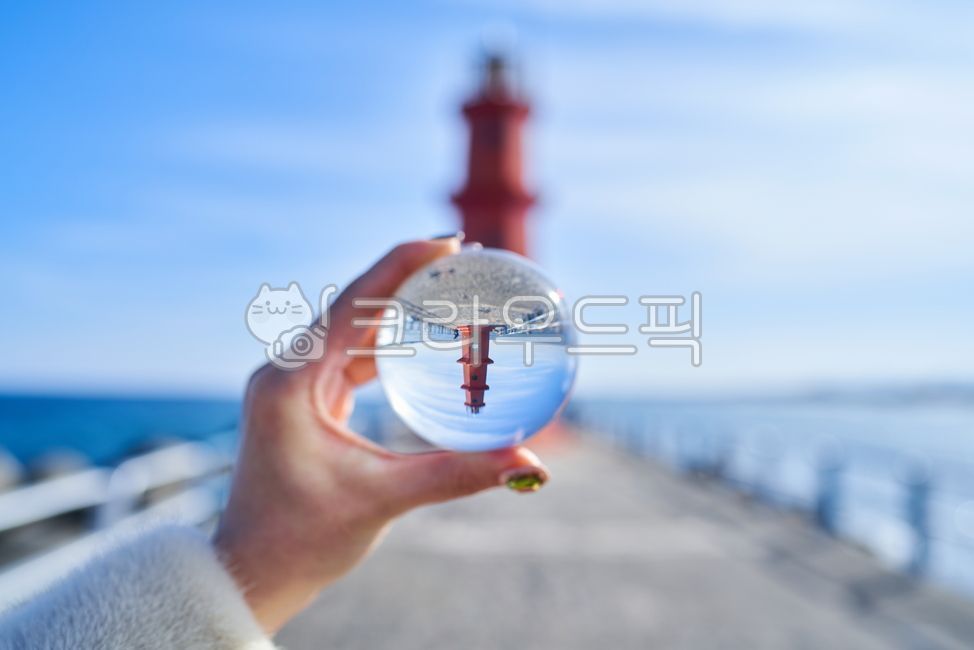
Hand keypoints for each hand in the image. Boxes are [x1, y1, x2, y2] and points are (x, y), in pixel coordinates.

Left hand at [213, 238, 548, 632]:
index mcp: (292, 381)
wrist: (253, 573)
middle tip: (466, 260)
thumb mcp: (384, 500)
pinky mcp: (303, 401)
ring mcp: (292, 385)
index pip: (354, 303)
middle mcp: (286, 372)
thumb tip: (530, 464)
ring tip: (451, 290)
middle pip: (354, 305)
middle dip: (409, 279)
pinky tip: (423, 339)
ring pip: (352, 328)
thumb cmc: (302, 539)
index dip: (403, 265)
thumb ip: (457, 475)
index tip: (451, 244)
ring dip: (399, 309)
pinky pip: (351, 357)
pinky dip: (388, 344)